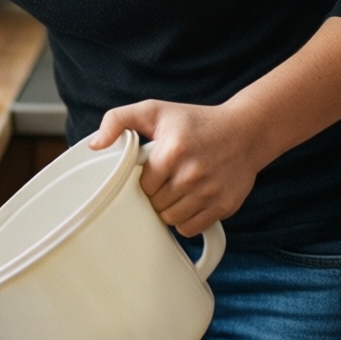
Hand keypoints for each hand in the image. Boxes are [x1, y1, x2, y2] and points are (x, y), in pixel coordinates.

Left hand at [88, 100, 258, 236]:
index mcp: (171, 151)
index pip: (143, 186)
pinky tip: (190, 201)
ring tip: (177, 190)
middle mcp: (192, 173)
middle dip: (156, 196)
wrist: (245, 131)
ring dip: (170, 209)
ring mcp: (210, 192)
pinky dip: (186, 220)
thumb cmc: (195, 122)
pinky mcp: (224, 206)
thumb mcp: (154, 111)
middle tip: (166, 180)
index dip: (144, 181)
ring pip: (172, 220)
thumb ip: (118, 120)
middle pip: (156, 205)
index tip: (152, 172)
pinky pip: (191, 229)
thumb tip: (95, 144)